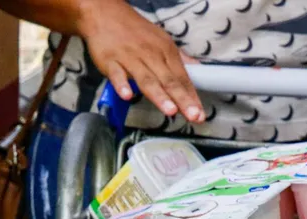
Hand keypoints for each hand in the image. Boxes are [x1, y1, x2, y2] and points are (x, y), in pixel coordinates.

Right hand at [77, 0, 203, 121]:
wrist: (106, 14)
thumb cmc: (135, 32)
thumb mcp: (161, 41)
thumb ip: (179, 59)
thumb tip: (197, 70)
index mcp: (165, 51)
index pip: (182, 77)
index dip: (192, 96)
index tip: (200, 114)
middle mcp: (150, 55)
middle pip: (168, 80)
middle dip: (182, 99)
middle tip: (193, 115)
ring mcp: (130, 58)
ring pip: (146, 79)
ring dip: (159, 95)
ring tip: (170, 110)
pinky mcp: (110, 61)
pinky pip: (117, 74)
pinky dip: (122, 85)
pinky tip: (127, 96)